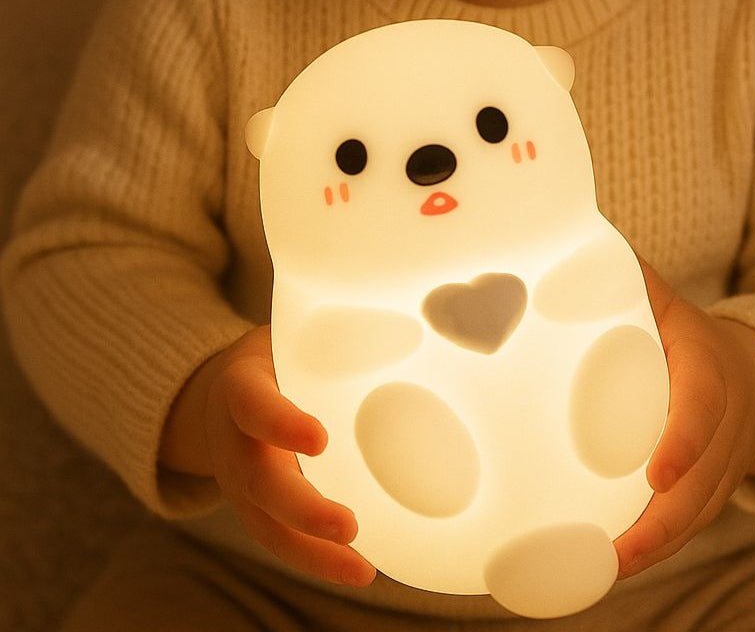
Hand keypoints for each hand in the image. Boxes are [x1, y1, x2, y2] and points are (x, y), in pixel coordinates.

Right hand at [160, 325, 375, 586]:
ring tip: (360, 567)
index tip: (319, 439)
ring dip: (313, 552)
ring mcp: (240, 485)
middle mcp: (233, 442)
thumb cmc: (276, 357)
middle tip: (347, 524)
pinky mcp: (256, 511)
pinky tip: (360, 570)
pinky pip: (283, 541)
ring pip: (268, 527)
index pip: (254, 405)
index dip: (281, 423)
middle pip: (260, 482)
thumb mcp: (291, 333)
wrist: (219, 392)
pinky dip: (319, 560)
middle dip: (302, 508)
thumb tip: (405, 314)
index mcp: (240, 388)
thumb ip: (333, 331)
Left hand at [614, 261, 754, 578]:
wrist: (748, 371)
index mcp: (708, 367)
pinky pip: (693, 525)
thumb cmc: (683, 331)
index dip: (684, 440)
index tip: (657, 476)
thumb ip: (624, 278)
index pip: (703, 405)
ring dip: (658, 546)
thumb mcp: (660, 297)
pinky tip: (611, 568)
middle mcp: (727, 421)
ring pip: (700, 513)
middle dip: (666, 520)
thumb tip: (561, 254)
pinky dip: (659, 548)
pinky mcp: (715, 489)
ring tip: (604, 571)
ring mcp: (725, 462)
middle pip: (704, 478)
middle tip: (618, 552)